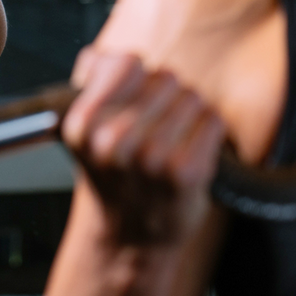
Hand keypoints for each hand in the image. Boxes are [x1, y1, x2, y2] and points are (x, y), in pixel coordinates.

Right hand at [61, 49, 225, 246]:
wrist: (131, 236)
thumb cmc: (115, 177)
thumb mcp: (89, 131)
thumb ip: (92, 86)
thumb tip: (97, 59)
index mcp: (83, 125)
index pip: (126, 63)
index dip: (138, 74)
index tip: (136, 92)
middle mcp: (113, 142)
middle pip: (166, 78)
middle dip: (167, 96)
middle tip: (157, 126)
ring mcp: (151, 158)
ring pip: (192, 97)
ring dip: (189, 114)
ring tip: (173, 141)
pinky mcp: (185, 173)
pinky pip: (212, 121)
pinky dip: (208, 133)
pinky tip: (190, 152)